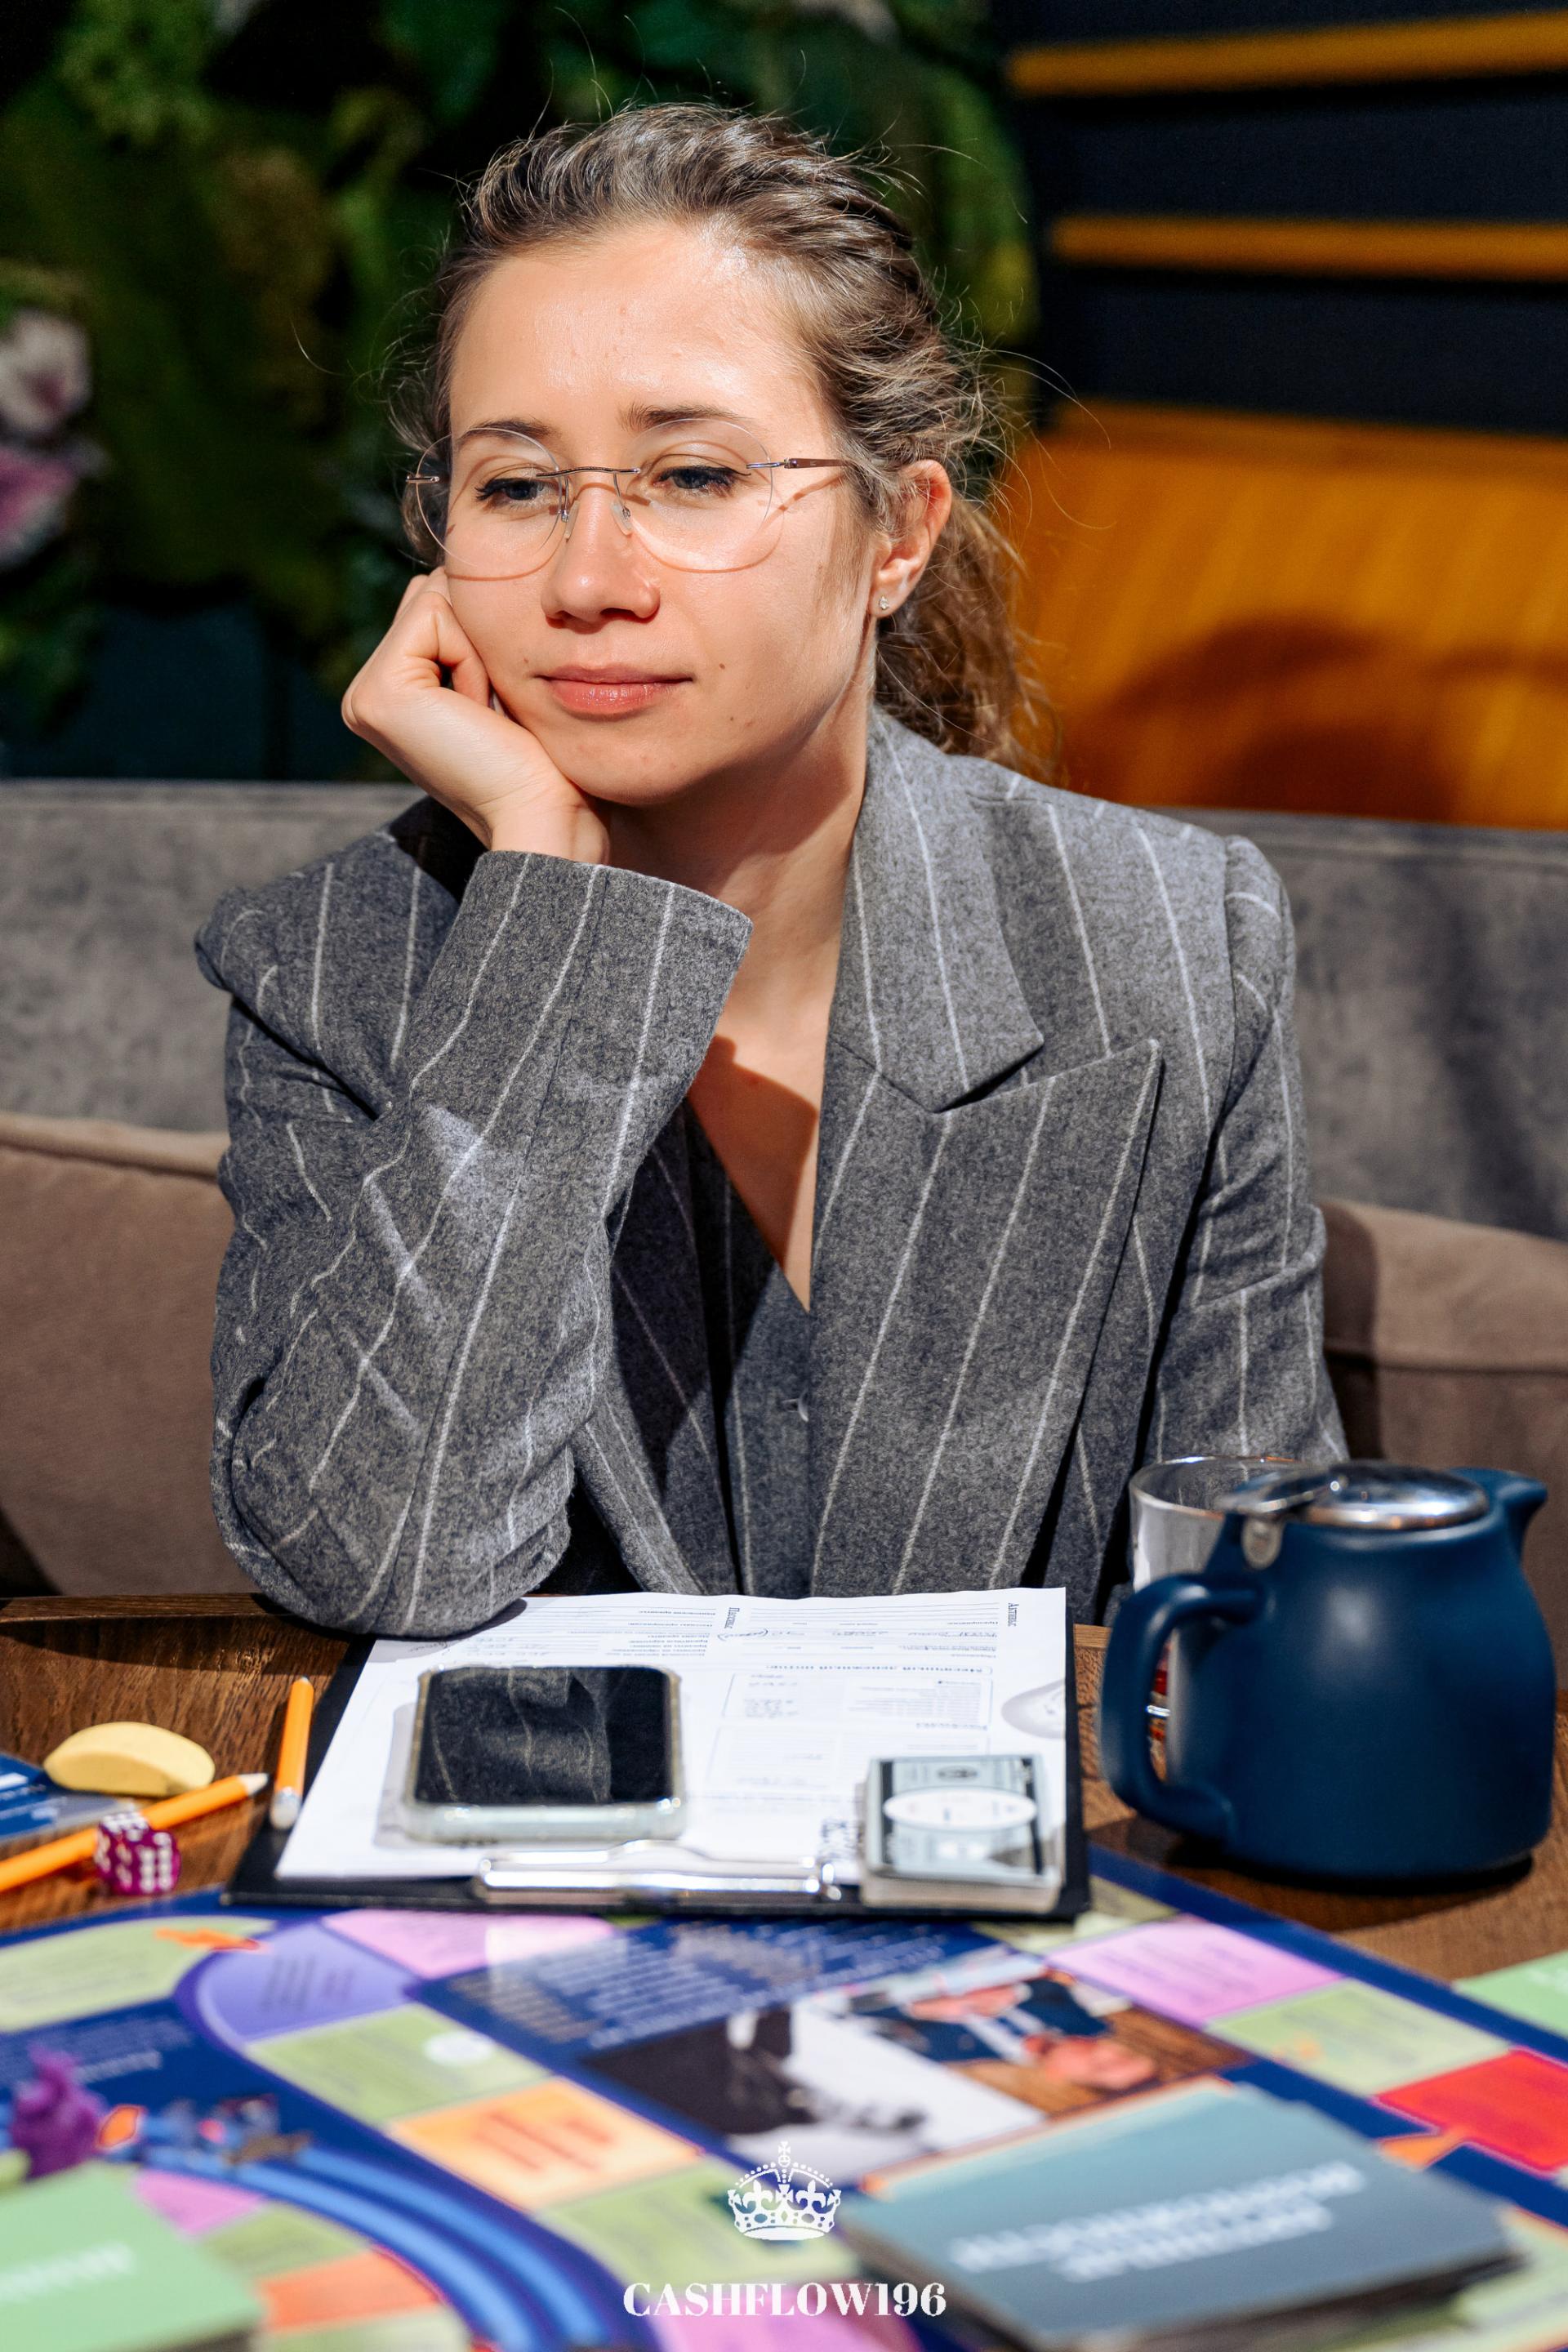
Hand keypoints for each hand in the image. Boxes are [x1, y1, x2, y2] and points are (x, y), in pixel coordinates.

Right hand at [341, 571, 607, 863]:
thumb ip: (463, 633)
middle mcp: (364, 696)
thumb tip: (452, 573)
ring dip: (479, 647)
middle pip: (431, 596)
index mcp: (388, 696)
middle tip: (493, 712)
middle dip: (478, 636)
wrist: (544, 813)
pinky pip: (435, 614)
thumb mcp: (498, 684)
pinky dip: (472, 655)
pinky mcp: (380, 694)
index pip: (435, 607)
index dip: (483, 639)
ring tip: (487, 714)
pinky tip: (477, 711)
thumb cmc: (541, 759)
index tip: (495, 710)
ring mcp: (365, 697)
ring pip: (433, 597)